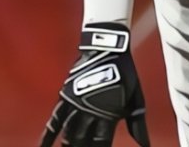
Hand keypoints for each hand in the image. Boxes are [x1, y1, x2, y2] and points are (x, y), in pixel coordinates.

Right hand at [41, 23, 149, 146]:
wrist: (107, 50)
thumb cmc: (125, 74)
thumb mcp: (136, 98)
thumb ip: (138, 123)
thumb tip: (145, 144)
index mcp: (110, 112)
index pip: (102, 141)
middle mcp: (90, 111)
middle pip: (83, 139)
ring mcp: (76, 105)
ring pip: (68, 133)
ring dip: (68, 145)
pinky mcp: (65, 98)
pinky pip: (54, 120)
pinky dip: (47, 135)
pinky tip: (43, 146)